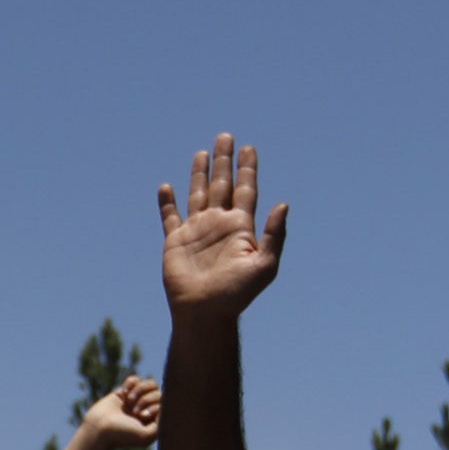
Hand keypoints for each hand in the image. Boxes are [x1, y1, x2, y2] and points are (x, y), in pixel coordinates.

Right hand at [65, 376, 161, 449]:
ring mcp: (136, 400)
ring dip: (139, 390)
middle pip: (159, 392)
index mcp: (155, 421)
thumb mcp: (146, 435)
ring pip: (149, 383)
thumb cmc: (121, 435)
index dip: (155, 406)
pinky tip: (122, 394)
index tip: (141, 416)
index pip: (166, 404)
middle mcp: (147, 409)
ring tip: (129, 400)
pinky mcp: (124, 392)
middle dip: (146, 399)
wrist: (98, 429)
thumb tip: (166, 405)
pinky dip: (130, 383)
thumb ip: (162, 424)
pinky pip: (135, 379)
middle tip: (134, 411)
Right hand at [158, 133, 287, 320]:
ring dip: (200, 174)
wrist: (204, 312)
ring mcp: (197, 232)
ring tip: (202, 153)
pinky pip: (170, 217)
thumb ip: (274, 235)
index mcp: (241, 227)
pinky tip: (166, 187)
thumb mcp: (264, 266)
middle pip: (222, 184)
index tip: (249, 148)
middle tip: (226, 137)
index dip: (247, 169)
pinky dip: (167, 202)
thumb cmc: (236, 294)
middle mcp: (219, 224)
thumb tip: (283, 204)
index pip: (246, 189)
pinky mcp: (175, 242)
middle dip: (225, 162)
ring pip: (198, 194)